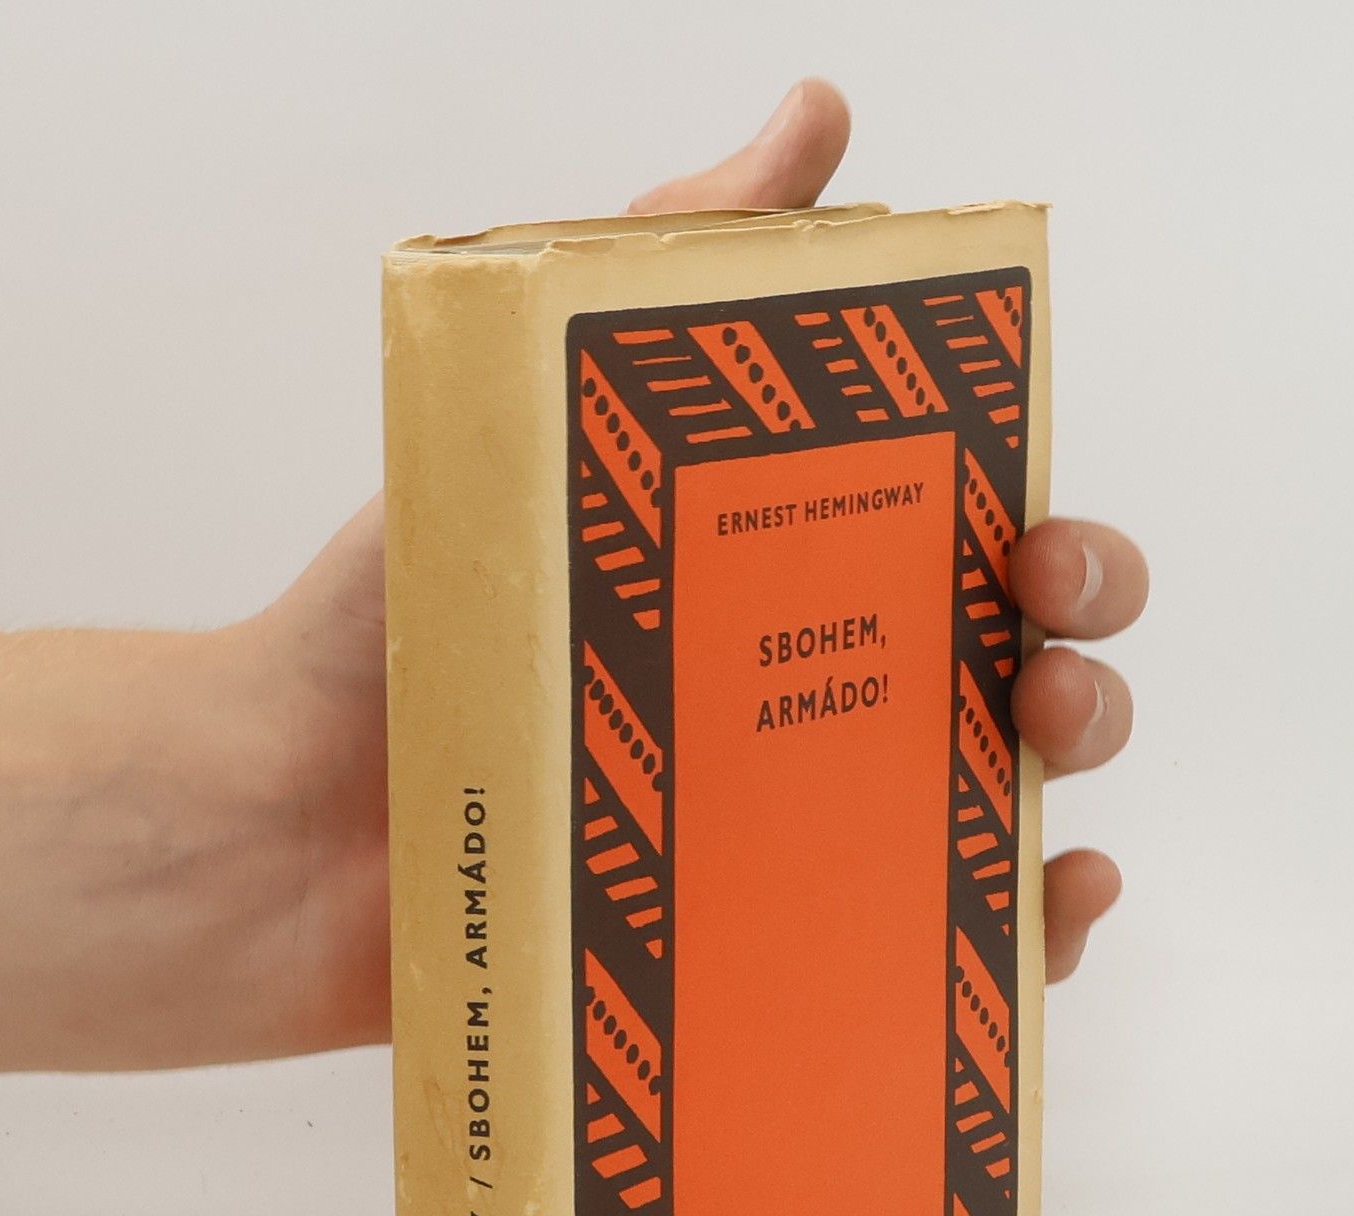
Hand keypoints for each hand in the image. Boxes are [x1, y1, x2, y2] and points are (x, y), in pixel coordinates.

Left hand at [253, 78, 1145, 1055]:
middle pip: (1012, 679)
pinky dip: (1010, 953)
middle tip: (1040, 675)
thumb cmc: (393, 619)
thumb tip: (814, 116)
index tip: (1035, 557)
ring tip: (1036, 779)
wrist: (273, 823)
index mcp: (784, 579)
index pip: (972, 553)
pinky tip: (1039, 923)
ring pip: (985, 820)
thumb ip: (672, 264)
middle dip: (1080, 663)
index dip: (1057, 551)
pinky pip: (914, 962)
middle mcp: (808, 701)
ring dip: (1060, 803)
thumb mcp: (538, 414)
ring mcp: (788, 836)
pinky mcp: (753, 955)